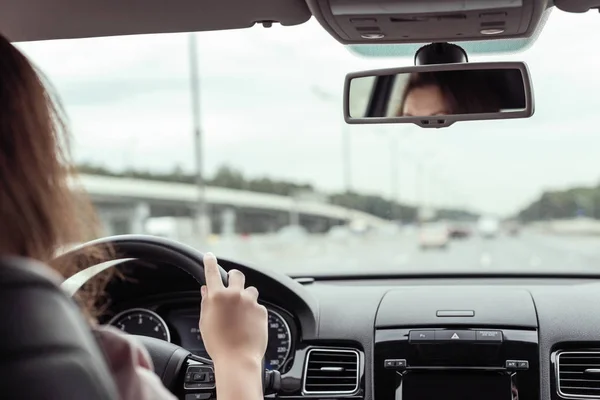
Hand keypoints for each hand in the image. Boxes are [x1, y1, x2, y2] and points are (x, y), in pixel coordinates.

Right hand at [199, 252, 267, 366]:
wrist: (238, 359)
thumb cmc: (218, 344)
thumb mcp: (205, 322)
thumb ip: (206, 303)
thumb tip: (206, 291)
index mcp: (217, 297)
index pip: (212, 272)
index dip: (210, 262)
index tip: (209, 256)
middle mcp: (235, 295)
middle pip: (237, 274)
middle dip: (234, 277)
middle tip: (232, 284)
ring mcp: (250, 302)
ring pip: (250, 290)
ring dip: (246, 296)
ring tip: (241, 312)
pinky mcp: (262, 310)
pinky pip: (257, 305)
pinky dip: (253, 311)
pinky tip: (248, 324)